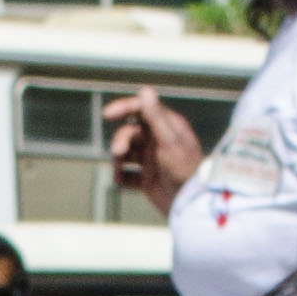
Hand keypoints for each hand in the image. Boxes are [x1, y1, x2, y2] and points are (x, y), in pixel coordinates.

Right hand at [103, 87, 205, 208]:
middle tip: (117, 153)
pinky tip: (121, 181)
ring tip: (119, 171)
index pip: (142, 110)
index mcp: (167, 126)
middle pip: (130, 132)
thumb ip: (155, 116)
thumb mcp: (169, 140)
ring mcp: (152, 161)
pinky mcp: (147, 180)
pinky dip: (121, 177)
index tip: (107, 115)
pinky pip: (127, 175)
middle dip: (120, 140)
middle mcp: (159, 141)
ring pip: (126, 153)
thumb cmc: (184, 169)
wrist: (190, 206)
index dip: (123, 108)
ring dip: (118, 159)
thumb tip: (144, 90)